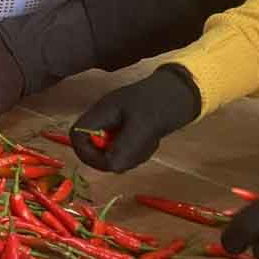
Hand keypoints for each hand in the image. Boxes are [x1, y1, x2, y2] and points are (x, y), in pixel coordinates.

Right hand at [69, 66, 199, 172]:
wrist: (182, 90)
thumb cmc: (161, 102)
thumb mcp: (144, 125)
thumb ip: (126, 146)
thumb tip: (111, 167)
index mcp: (100, 112)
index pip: (77, 136)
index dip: (87, 153)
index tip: (109, 162)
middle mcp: (103, 119)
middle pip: (93, 148)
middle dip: (114, 156)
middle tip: (137, 151)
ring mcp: (114, 125)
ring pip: (111, 152)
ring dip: (130, 154)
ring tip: (148, 141)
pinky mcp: (126, 131)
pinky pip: (124, 150)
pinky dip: (137, 151)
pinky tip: (151, 140)